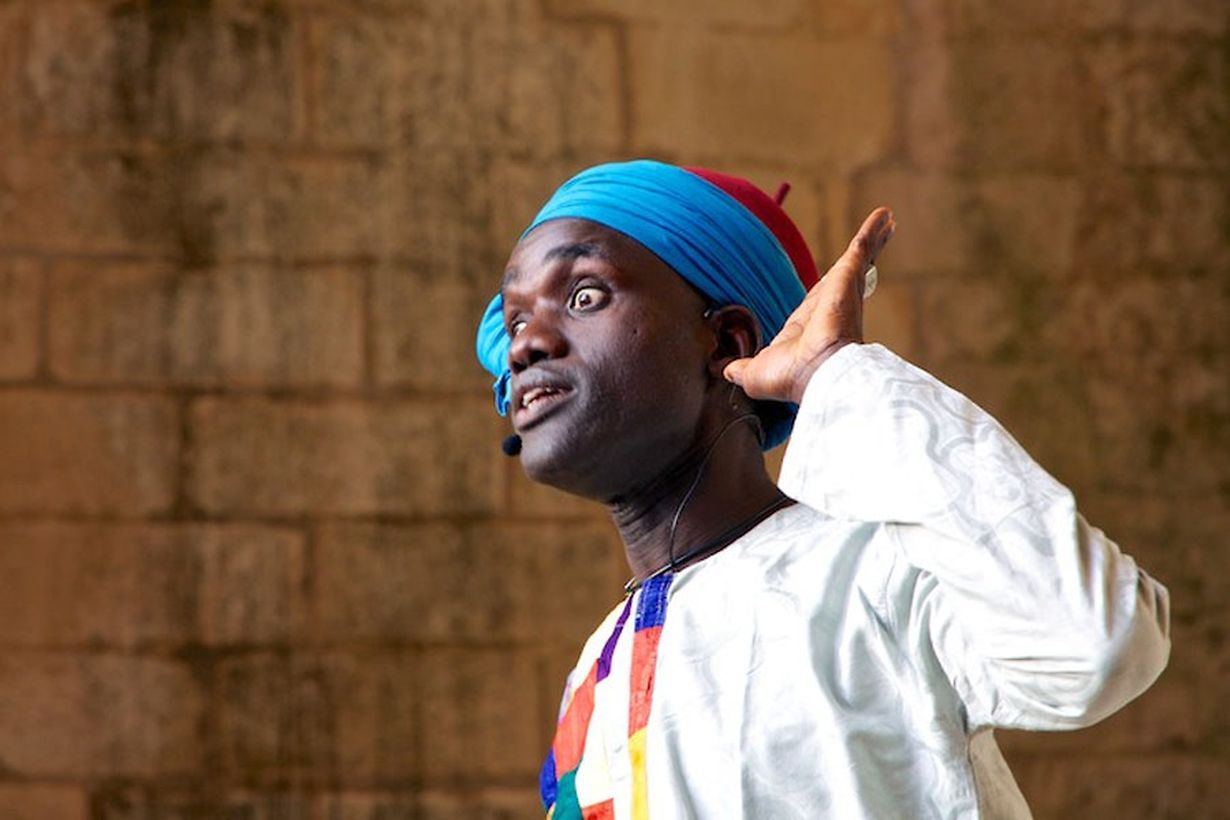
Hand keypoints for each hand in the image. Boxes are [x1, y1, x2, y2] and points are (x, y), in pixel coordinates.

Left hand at [724, 207, 894, 403]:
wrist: (816, 375)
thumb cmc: (791, 378)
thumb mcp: (753, 373)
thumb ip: (738, 368)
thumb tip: (722, 370)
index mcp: (809, 325)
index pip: (819, 299)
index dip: (826, 289)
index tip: (833, 283)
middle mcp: (831, 306)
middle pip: (845, 275)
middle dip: (858, 260)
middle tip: (872, 243)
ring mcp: (843, 292)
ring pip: (858, 258)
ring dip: (871, 240)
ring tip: (885, 221)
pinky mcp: (849, 278)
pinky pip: (861, 248)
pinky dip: (871, 232)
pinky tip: (883, 215)